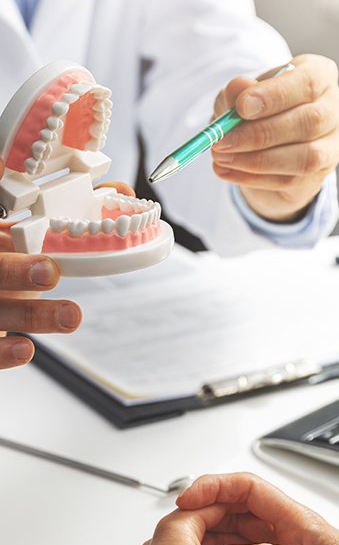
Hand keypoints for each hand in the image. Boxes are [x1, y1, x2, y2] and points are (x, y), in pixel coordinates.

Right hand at [0, 157, 82, 367]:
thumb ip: (71, 211)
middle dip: (16, 271)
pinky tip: (26, 351)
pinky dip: (3, 353)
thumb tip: (120, 192)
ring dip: (32, 315)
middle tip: (51, 271)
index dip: (6, 220)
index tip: (34, 225)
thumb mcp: (27, 233)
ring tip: (72, 316)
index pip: (0, 227)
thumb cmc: (8, 259)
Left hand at [211, 54, 338, 222]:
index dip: (275, 95)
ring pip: (306, 156)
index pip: (308, 82)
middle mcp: (336, 108)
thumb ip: (238, 91)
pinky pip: (291, 179)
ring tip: (222, 157)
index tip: (241, 107)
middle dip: (261, 133)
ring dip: (257, 160)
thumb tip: (238, 88)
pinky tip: (228, 172)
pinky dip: (254, 178)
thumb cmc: (258, 110)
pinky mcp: (321, 174)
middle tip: (223, 140)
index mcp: (321, 75)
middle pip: (310, 121)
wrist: (268, 145)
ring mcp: (333, 144)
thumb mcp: (241, 95)